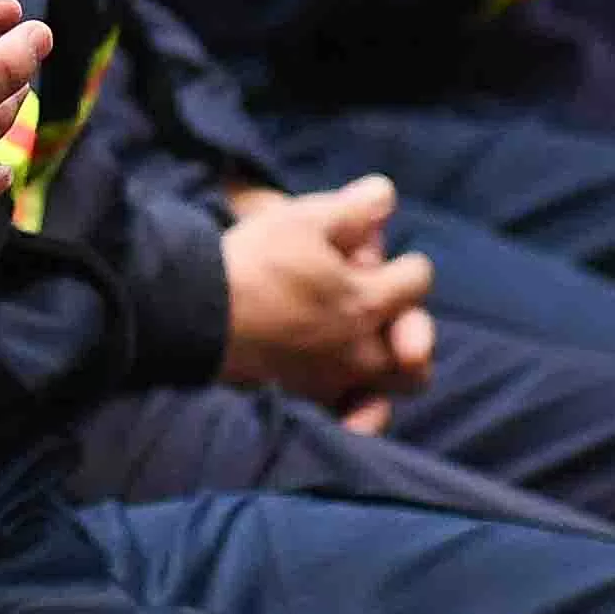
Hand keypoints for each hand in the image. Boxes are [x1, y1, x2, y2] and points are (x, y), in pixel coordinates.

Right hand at [218, 177, 434, 427]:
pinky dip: (363, 411)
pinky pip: (356, 419)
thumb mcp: (302, 219)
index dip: (402, 263)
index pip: (418, 280)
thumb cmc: (252, 262)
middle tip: (378, 307)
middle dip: (409, 324)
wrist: (196, 314)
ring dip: (390, 364)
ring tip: (366, 347)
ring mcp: (336, 380)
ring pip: (394, 385)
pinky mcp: (306, 400)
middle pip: (418, 347)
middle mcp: (363, 349)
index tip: (371, 254)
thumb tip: (387, 194)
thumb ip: (353, 209)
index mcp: (368, 301)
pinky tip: (353, 401)